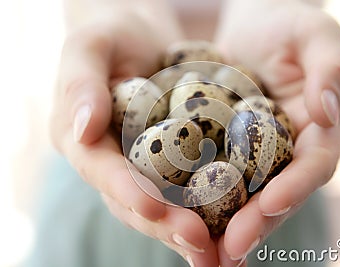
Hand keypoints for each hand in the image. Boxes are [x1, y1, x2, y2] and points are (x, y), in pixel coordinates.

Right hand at [50, 3, 219, 265]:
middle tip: (200, 244)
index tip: (155, 210)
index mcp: (84, 141)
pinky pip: (189, 188)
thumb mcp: (90, 46)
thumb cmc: (110, 34)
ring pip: (164, 206)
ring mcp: (142, 166)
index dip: (127, 192)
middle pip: (136, 202)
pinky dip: (209, 210)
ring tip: (220, 253)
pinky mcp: (173, 162)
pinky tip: (234, 225)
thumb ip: (81, 84)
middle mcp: (112, 162)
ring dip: (190, 231)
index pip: (103, 172)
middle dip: (166, 225)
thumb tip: (83, 129)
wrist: (140, 35)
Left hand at [214, 0, 339, 263]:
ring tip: (205, 252)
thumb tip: (327, 113)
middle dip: (256, 224)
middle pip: (278, 193)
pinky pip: (217, 176)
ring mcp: (258, 151)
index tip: (269, 207)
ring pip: (246, 196)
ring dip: (227, 226)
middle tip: (229, 251)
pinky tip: (183, 219)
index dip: (295, 188)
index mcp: (319, 128)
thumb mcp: (315, 34)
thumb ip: (328, 69)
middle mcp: (290, 148)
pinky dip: (204, 200)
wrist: (257, 24)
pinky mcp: (228, 147)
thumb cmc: (290, 23)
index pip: (313, 166)